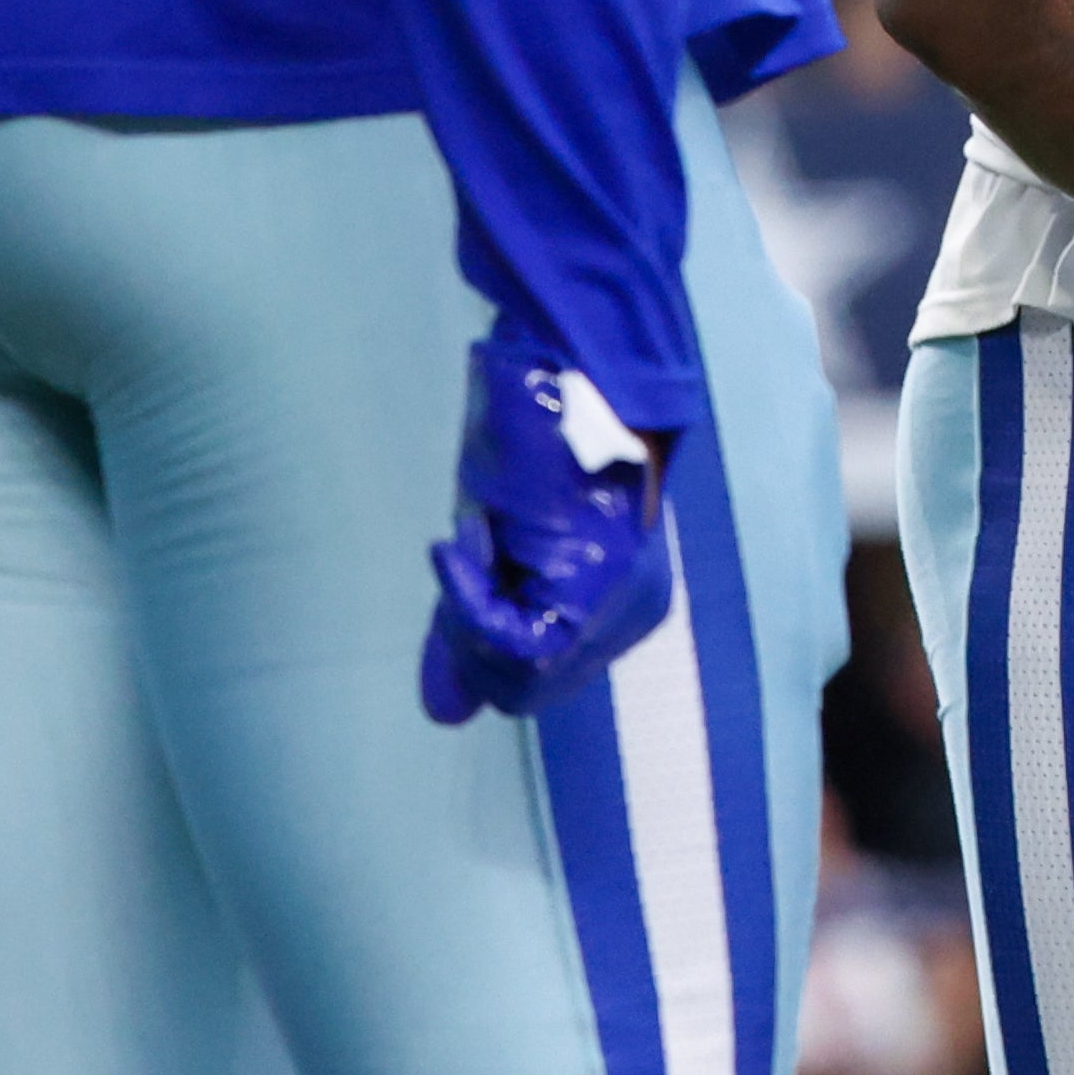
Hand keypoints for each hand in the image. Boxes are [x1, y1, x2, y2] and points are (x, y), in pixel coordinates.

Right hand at [420, 336, 675, 725]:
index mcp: (614, 603)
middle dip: (475, 631)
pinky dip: (471, 603)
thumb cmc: (534, 437)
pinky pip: (518, 641)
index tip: (471, 564)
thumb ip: (474, 625)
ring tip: (477, 540)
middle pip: (527, 685)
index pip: (533, 673)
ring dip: (473, 612)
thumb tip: (444, 713)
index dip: (480, 637)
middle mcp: (629, 614)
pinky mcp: (598, 587)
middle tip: (470, 554)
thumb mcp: (494, 545)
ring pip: (522, 673)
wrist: (573, 361)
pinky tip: (466, 546)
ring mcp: (620, 604)